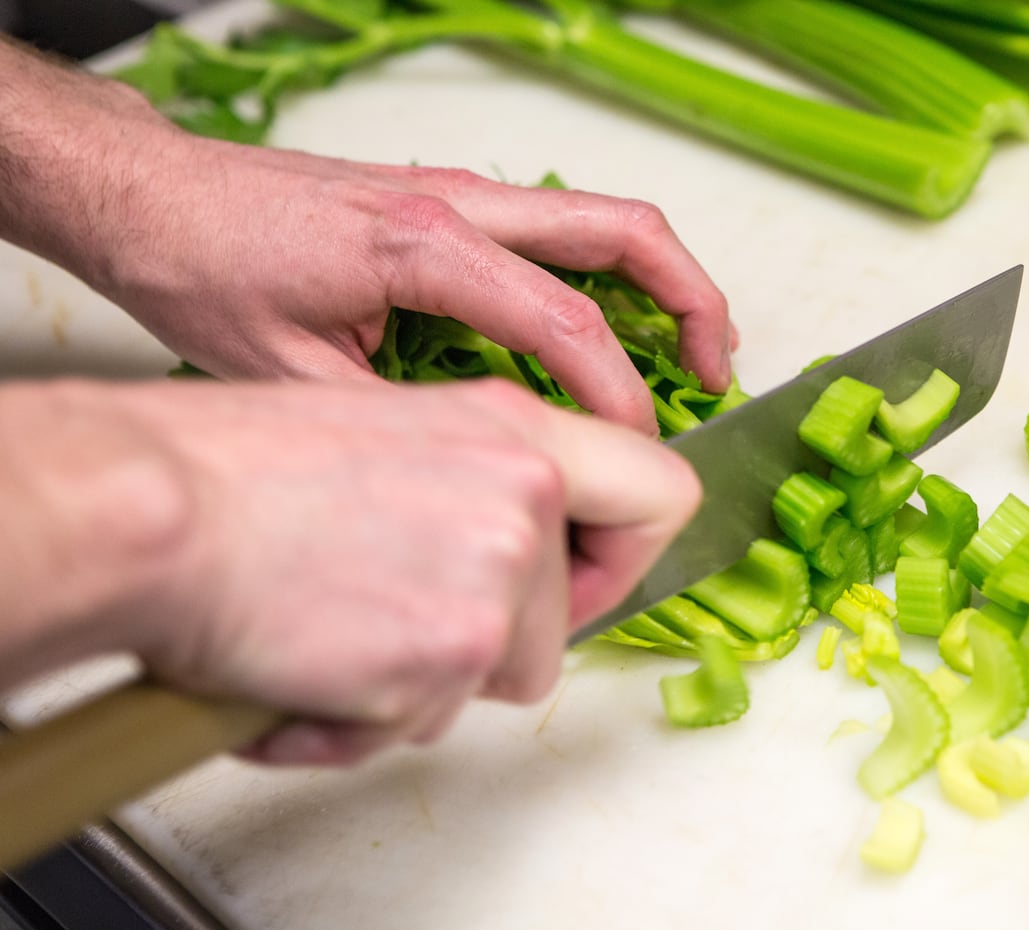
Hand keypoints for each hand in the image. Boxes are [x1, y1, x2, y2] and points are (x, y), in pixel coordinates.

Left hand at [0, 56, 734, 435]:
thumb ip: (398, 424)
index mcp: (426, 250)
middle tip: (719, 372)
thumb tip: (481, 474)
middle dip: (694, 300)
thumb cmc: (200, 269)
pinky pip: (560, 228)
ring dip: (663, 278)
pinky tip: (610, 326)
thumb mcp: (291, 377)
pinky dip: (610, 272)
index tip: (639, 454)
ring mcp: (456, 194)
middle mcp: (457, 206)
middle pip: (623, 233)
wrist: (148, 196)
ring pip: (602, 218)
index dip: (620, 398)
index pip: (569, 323)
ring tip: (695, 349)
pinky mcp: (446, 202)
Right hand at [7, 377, 699, 764]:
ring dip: (421, 683)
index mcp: (517, 431)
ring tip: (335, 637)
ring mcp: (497, 577)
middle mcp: (525, 497)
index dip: (628, 554)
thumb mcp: (395, 431)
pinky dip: (360, 720)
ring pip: (498, 677)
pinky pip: (426, 723)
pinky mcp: (452, 653)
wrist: (154, 509)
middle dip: (496, 645)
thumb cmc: (236, 468)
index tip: (584, 578)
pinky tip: (304, 672)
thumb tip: (521, 541)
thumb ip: (482, 480)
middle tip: (414, 626)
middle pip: (569, 620)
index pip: (661, 491)